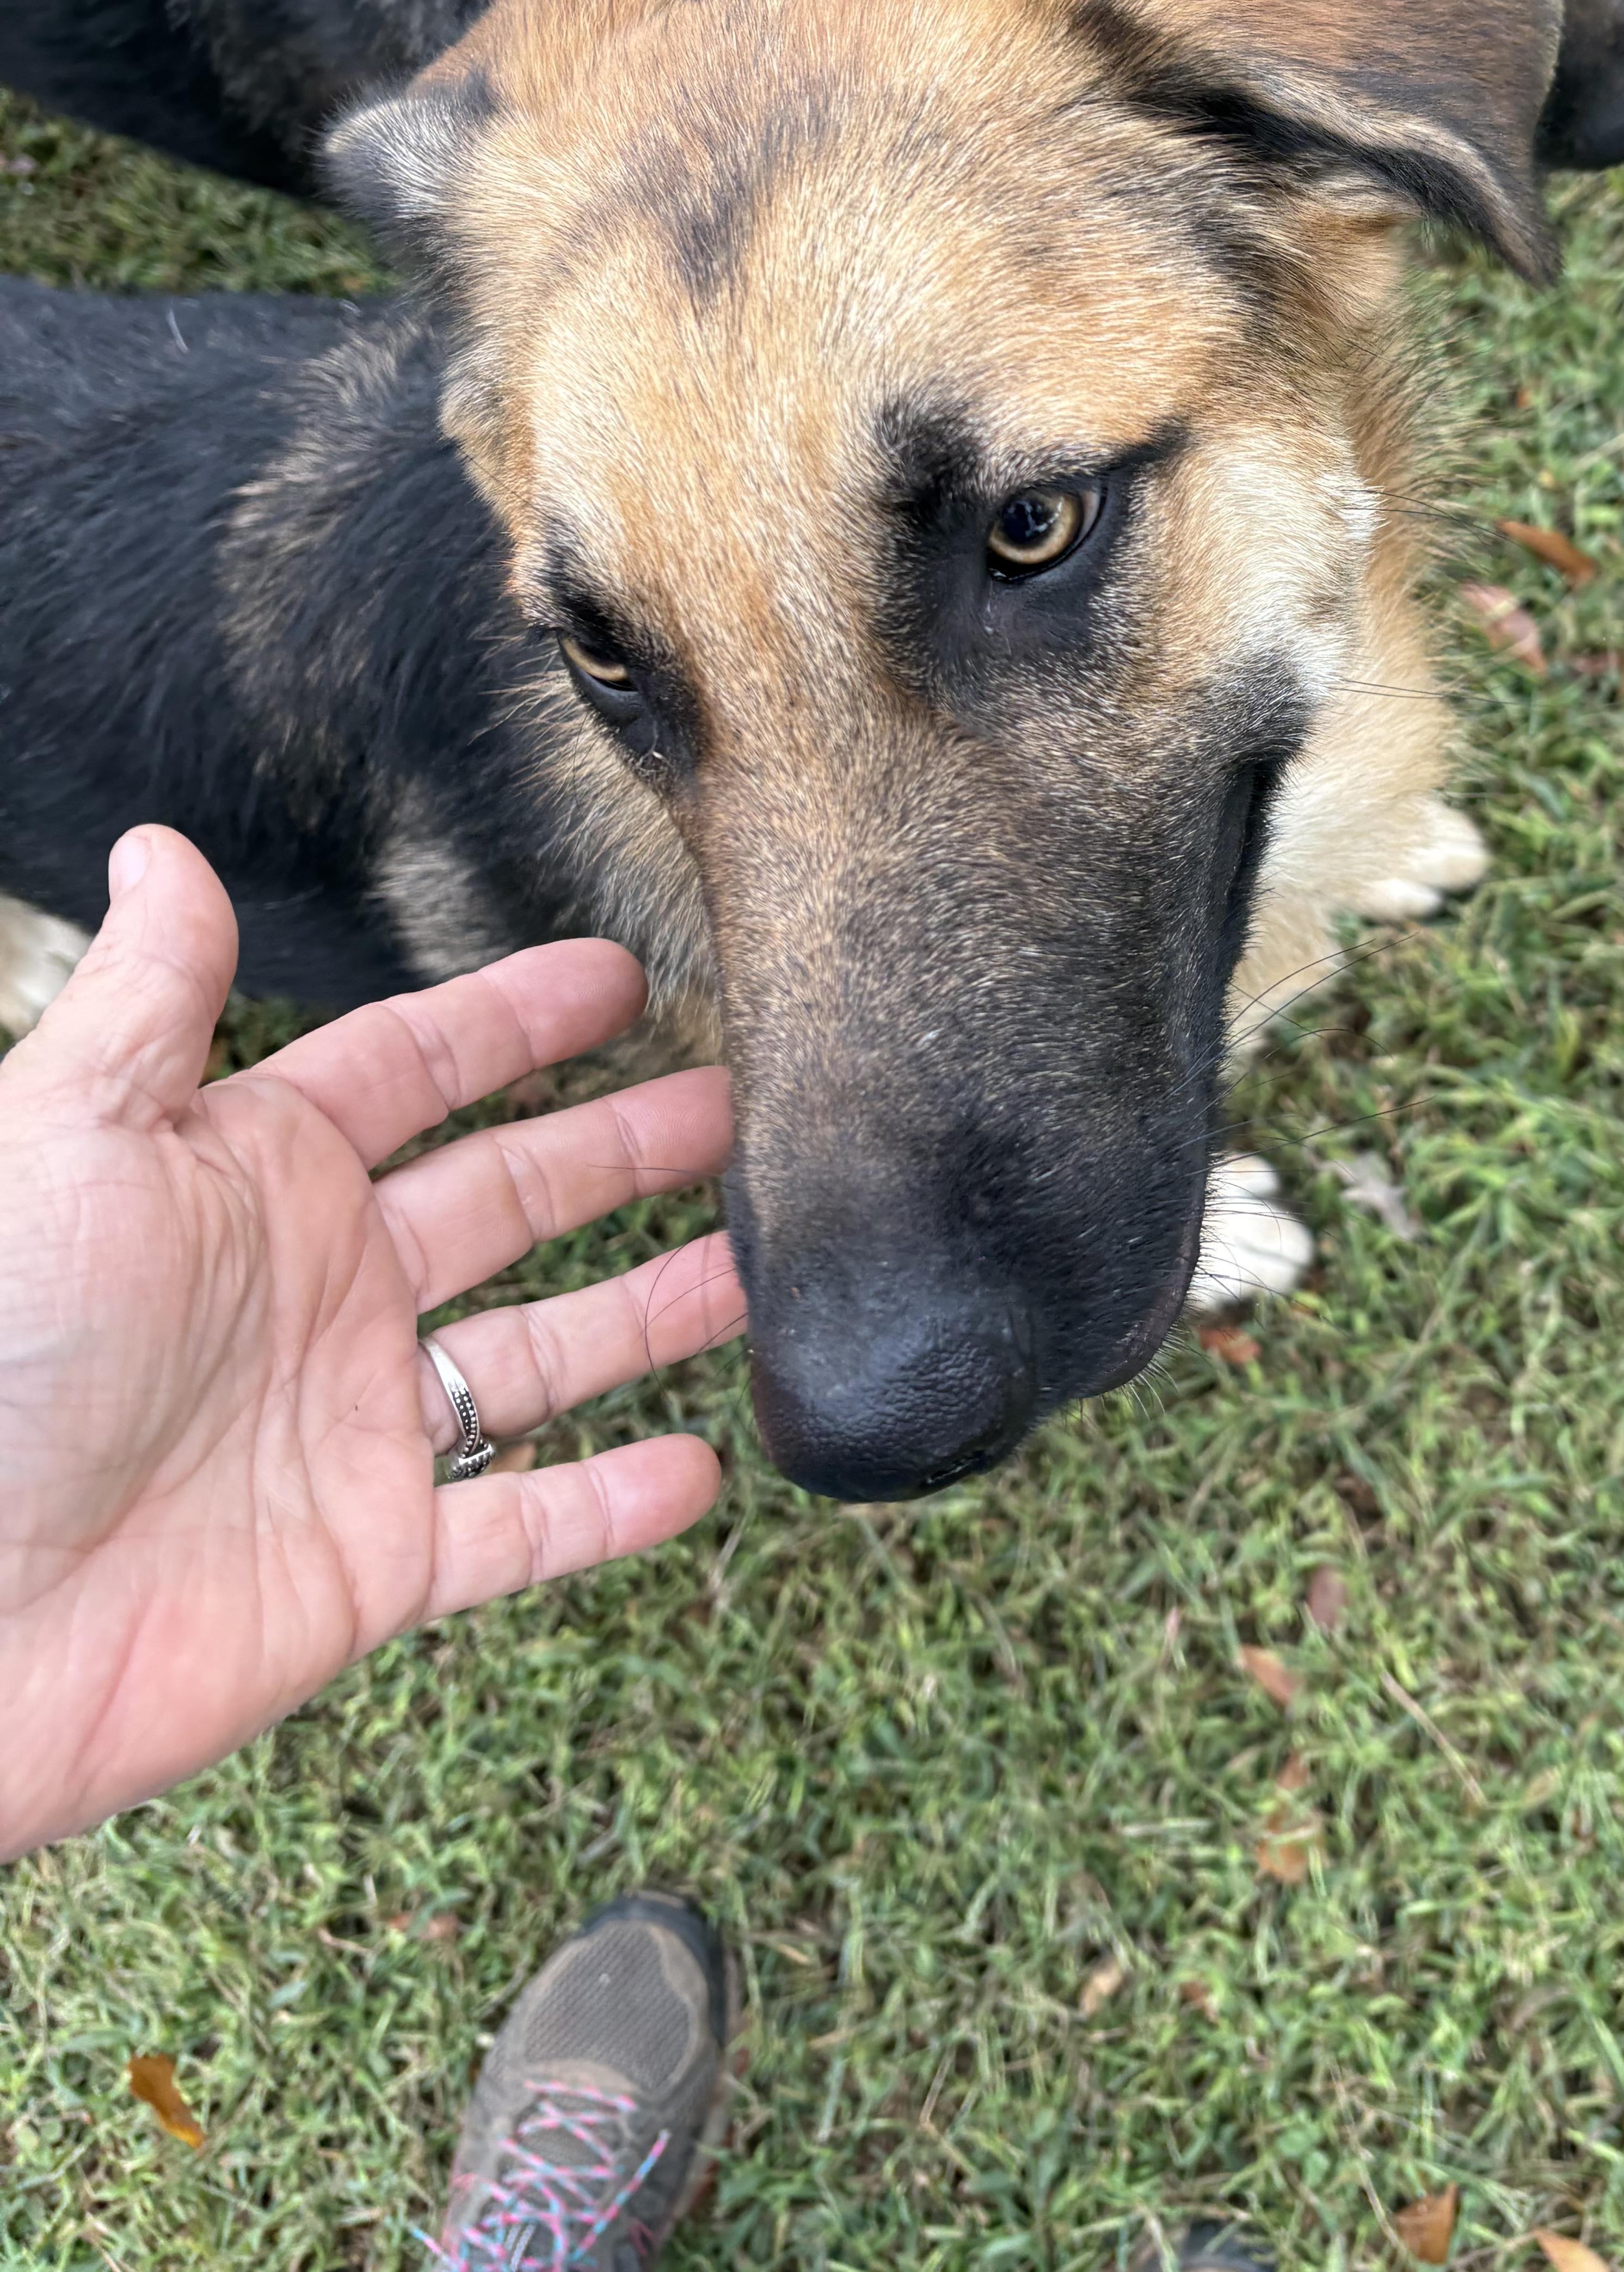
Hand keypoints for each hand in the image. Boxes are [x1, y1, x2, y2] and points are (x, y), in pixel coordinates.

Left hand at [0, 827, 743, 1860]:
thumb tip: (165, 847)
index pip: (413, 1070)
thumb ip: (148, 1000)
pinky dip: (611, 1505)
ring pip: (545, 1351)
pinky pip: (521, 1528)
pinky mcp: (372, 1565)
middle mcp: (320, 1293)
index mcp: (251, 1180)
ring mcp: (355, 1428)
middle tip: (739, 1108)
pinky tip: (702, 1466)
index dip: (516, 1020)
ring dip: (655, 1308)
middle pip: (509, 1197)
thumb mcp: (60, 1141)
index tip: (618, 974)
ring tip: (765, 1266)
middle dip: (624, 1148)